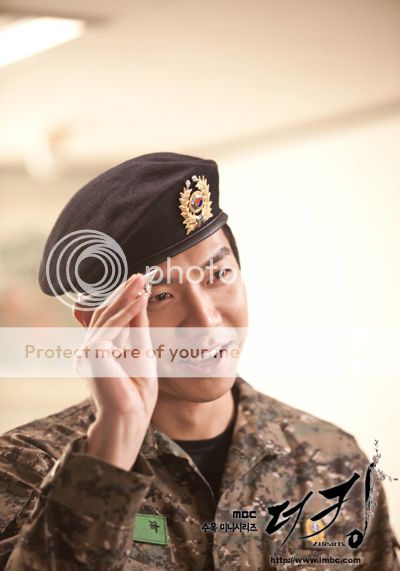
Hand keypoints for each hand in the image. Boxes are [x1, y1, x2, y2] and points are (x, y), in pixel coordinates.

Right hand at [74, 273, 157, 470]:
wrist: (132, 414)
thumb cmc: (137, 390)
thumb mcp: (140, 351)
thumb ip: (136, 327)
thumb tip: (140, 300)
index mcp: (98, 350)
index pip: (107, 318)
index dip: (121, 299)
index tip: (138, 283)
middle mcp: (88, 349)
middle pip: (104, 313)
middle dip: (123, 293)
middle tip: (140, 275)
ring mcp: (87, 351)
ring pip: (107, 317)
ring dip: (125, 297)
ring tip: (141, 281)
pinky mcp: (93, 352)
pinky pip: (112, 327)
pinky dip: (127, 312)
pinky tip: (140, 300)